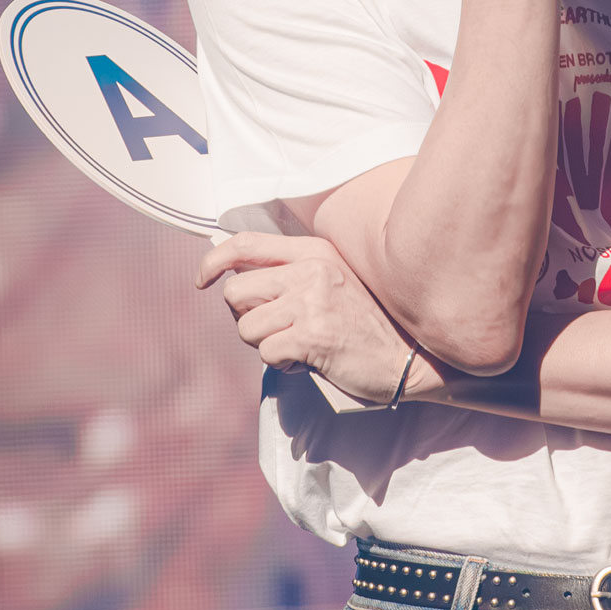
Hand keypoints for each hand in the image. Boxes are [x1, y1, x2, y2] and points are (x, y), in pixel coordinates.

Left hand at [196, 232, 418, 403]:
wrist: (408, 358)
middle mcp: (312, 270)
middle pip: (235, 291)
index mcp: (315, 251)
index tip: (202, 279)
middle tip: (277, 329)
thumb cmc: (365, 325)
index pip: (246, 244)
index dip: (213, 260)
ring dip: (266, 344)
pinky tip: (310, 361)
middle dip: (246, 318)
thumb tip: (231, 276)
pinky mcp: (312, 335)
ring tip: (300, 345)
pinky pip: (266, 354)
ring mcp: (312, 301)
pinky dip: (283, 365)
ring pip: (246, 327)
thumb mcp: (332, 283)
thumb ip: (290, 274)